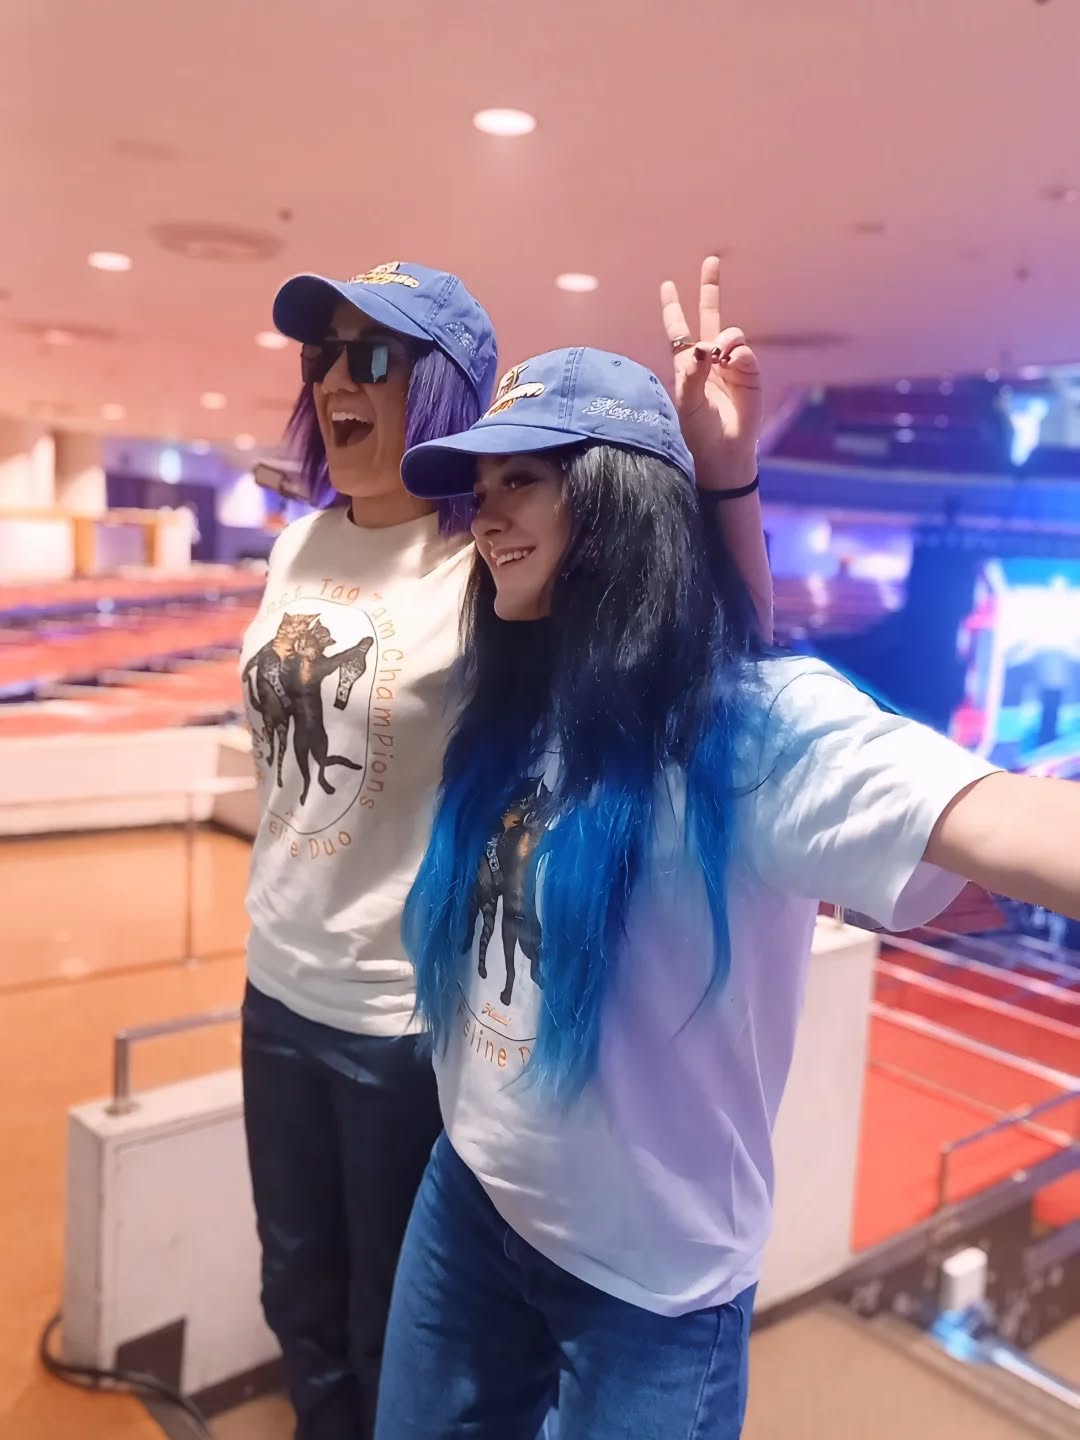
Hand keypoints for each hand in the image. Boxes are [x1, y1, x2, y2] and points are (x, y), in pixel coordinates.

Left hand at [660, 256, 762, 489]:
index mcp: (687, 365)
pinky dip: (737, 353)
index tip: (667, 285)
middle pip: (710, 316)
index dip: (673, 308)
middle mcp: (710, 360)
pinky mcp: (749, 374)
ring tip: (720, 356)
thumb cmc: (697, 433)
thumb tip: (703, 346)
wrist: (723, 454)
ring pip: (729, 334)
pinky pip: (744, 352)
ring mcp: (731, 365)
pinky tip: (731, 361)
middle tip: (711, 260)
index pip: (679, 331)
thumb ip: (692, 373)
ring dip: (724, 338)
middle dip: (710, 289)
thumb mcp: (686, 403)